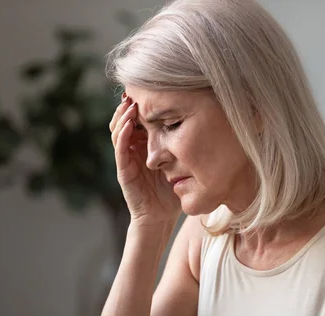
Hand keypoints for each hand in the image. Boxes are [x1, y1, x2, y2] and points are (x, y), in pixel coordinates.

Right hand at [110, 94, 181, 225]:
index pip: (139, 119)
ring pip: (118, 131)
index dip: (141, 105)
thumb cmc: (172, 190)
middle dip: (128, 105)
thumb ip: (185, 146)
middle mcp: (133, 149)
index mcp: (145, 145)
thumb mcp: (181, 162)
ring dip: (123, 116)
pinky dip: (123, 135)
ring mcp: (126, 159)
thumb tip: (205, 124)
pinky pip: (120, 149)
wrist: (161, 216)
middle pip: (125, 121)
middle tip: (135, 91)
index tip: (149, 89)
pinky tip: (129, 124)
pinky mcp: (124, 170)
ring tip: (130, 104)